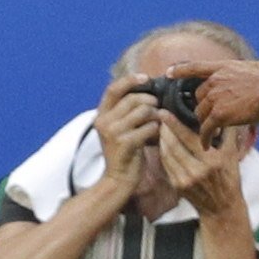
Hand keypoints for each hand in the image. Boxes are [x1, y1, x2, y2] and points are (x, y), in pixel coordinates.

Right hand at [91, 75, 163, 198]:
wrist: (118, 181)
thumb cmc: (124, 152)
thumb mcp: (118, 128)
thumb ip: (126, 110)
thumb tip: (146, 88)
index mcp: (101, 115)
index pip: (113, 88)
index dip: (130, 80)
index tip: (146, 77)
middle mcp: (103, 121)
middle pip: (134, 99)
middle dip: (151, 102)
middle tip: (157, 110)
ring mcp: (113, 133)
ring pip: (144, 111)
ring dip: (155, 116)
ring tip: (156, 124)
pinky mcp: (125, 144)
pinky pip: (149, 127)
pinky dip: (156, 129)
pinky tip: (155, 135)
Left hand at [153, 113, 247, 219]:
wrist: (221, 208)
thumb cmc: (229, 178)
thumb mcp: (233, 155)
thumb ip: (229, 132)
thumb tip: (225, 112)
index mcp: (212, 161)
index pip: (188, 137)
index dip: (174, 123)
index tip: (164, 112)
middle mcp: (197, 171)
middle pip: (173, 145)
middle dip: (164, 129)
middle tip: (159, 116)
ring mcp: (185, 180)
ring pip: (167, 154)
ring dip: (161, 139)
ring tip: (161, 127)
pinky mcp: (177, 186)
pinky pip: (166, 164)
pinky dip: (162, 152)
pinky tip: (163, 143)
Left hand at [178, 28, 258, 140]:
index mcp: (222, 68)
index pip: (195, 66)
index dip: (180, 69)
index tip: (168, 72)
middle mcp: (214, 81)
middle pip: (198, 97)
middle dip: (201, 108)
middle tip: (207, 119)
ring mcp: (215, 97)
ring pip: (200, 114)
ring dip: (203, 124)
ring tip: (208, 134)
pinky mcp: (220, 114)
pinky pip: (206, 128)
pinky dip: (205, 137)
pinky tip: (207, 145)